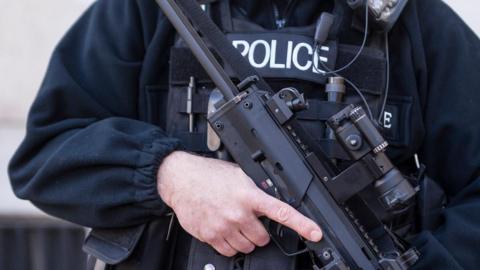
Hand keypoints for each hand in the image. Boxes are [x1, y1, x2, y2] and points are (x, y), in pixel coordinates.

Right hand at [157, 151, 322, 256]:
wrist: (181, 179)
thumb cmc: (209, 175)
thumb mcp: (239, 175)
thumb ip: (256, 189)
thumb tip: (271, 197)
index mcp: (249, 195)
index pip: (281, 212)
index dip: (302, 224)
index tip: (315, 233)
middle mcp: (238, 213)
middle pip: (262, 238)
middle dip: (259, 232)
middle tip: (249, 221)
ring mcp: (224, 227)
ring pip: (247, 247)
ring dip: (245, 239)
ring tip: (234, 224)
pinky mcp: (210, 236)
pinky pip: (229, 252)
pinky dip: (230, 245)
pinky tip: (224, 230)